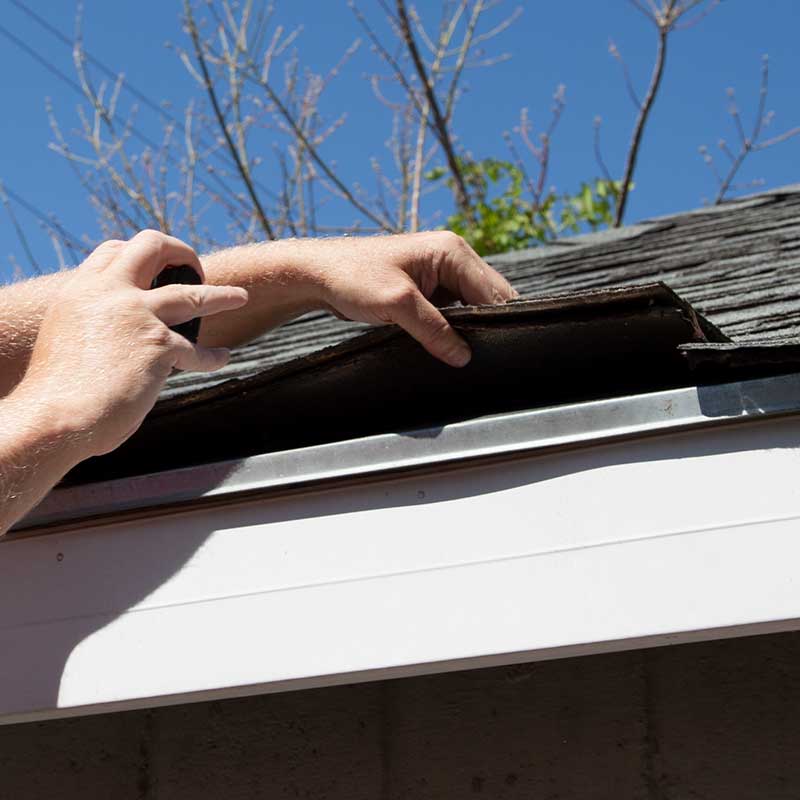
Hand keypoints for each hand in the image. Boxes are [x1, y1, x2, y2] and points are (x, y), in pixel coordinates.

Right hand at [20, 230, 247, 458]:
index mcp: (80, 290)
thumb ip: (96, 325)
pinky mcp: (160, 346)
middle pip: (152, 246)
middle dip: (181, 252)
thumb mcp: (68, 339)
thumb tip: (124, 333)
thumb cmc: (58, 392)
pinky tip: (222, 358)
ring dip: (221, 295)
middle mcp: (109, 293)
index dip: (140, 255)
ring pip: (192, 294)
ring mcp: (137, 316)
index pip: (114, 251)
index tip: (156, 266)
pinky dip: (212, 357)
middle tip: (196, 269)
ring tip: (240, 297)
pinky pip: (197, 351)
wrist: (56, 418)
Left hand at [307, 231, 517, 366]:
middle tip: (480, 356)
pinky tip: (448, 347)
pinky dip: (452, 329)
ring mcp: (441, 274)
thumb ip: (434, 330)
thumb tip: (463, 356)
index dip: (497, 322)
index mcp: (452, 251)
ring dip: (468, 329)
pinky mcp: (428, 290)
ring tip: (463, 353)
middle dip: (485, 326)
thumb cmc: (352, 276)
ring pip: (471, 307)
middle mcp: (452, 258)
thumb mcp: (397, 304)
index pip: (494, 291)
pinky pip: (453, 312)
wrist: (317, 275)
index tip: (496, 351)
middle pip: (488, 298)